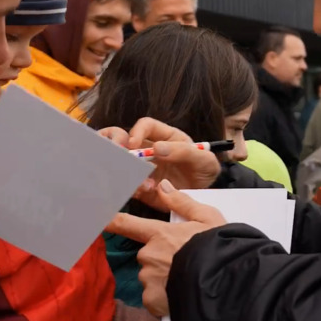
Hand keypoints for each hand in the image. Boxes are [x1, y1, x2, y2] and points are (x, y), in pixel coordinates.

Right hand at [100, 118, 221, 210]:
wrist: (206, 194)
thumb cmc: (205, 170)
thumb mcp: (203, 159)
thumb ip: (184, 151)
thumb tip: (157, 148)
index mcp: (165, 137)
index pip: (145, 125)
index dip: (137, 131)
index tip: (133, 143)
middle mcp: (149, 150)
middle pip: (122, 139)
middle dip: (114, 144)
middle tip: (118, 156)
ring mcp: (142, 168)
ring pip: (119, 162)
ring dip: (121, 168)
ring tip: (132, 176)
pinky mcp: (140, 186)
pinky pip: (127, 184)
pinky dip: (131, 186)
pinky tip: (145, 189)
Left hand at [105, 179, 225, 316]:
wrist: (225, 279)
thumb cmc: (218, 246)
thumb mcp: (207, 217)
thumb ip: (182, 202)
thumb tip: (162, 186)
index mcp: (159, 234)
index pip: (127, 224)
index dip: (109, 220)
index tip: (95, 218)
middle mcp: (148, 255)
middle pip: (147, 255)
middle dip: (160, 258)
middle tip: (183, 261)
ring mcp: (149, 278)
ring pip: (150, 277)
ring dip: (162, 278)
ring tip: (185, 278)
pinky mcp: (152, 299)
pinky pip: (153, 297)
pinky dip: (162, 297)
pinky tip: (179, 293)